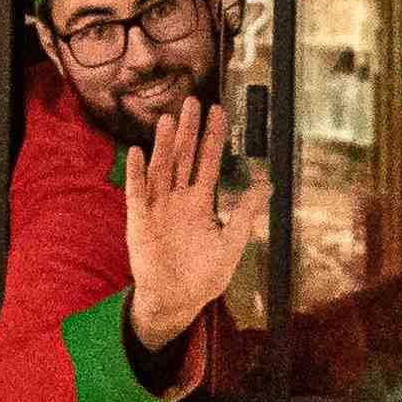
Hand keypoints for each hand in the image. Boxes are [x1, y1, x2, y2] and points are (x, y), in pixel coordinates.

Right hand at [120, 96, 266, 334]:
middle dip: (189, 130)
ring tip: (168, 120)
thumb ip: (245, 213)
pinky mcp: (139, 222)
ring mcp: (158, 208)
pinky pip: (137, 194)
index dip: (213, 137)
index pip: (207, 162)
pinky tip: (136, 152)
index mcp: (200, 203)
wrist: (175, 300)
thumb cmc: (203, 275)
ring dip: (164, 145)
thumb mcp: (232, 243)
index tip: (218, 111)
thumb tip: (265, 184)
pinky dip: (136, 174)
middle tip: (192, 101)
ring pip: (161, 169)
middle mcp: (178, 200)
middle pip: (183, 157)